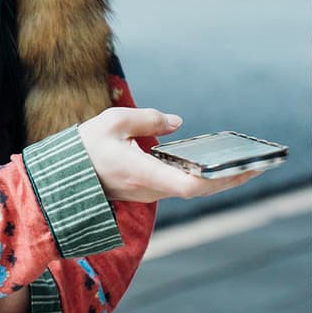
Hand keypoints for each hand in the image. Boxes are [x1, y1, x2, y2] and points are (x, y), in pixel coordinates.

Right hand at [78, 108, 259, 202]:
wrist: (57, 177)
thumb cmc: (82, 149)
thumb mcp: (113, 121)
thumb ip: (148, 120)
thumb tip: (177, 123)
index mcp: (144, 173)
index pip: (193, 184)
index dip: (222, 178)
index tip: (244, 169)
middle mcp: (149, 189)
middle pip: (197, 188)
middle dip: (227, 177)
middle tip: (254, 164)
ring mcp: (146, 192)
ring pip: (187, 186)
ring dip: (211, 176)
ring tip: (236, 160)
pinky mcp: (142, 189)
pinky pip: (175, 183)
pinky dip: (194, 174)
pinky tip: (205, 160)